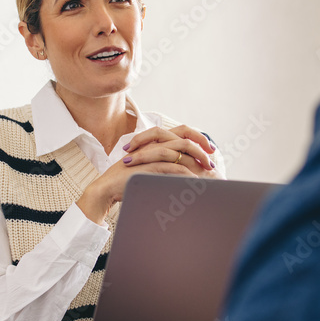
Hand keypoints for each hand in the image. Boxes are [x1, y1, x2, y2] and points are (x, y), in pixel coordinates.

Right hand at [76, 125, 220, 223]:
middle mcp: (153, 144)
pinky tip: (194, 181)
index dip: (197, 137)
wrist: (108, 188)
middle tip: (212, 161)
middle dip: (201, 147)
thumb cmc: (127, 180)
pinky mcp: (146, 166)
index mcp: (155, 142)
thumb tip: (185, 169)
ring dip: (196, 160)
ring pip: (178, 150)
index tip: (210, 149)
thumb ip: (164, 165)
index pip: (181, 131)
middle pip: (183, 136)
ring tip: (207, 172)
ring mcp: (149, 154)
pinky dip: (185, 173)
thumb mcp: (149, 169)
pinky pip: (170, 166)